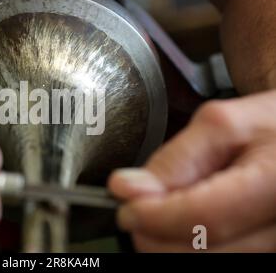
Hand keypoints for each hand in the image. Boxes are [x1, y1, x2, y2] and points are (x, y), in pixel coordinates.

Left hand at [109, 91, 275, 251]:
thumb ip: (174, 158)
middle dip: (153, 231)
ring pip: (199, 261)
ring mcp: (273, 248)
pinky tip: (186, 220)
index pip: (204, 218)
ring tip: (170, 207)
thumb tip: (126, 188)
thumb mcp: (222, 125)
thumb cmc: (269, 128)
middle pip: (197, 252)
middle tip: (140, 207)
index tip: (125, 208)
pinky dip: (185, 244)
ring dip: (167, 239)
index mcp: (275, 185)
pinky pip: (210, 259)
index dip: (154, 217)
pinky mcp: (262, 253)